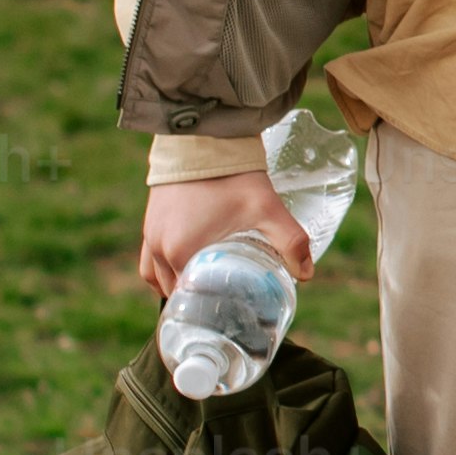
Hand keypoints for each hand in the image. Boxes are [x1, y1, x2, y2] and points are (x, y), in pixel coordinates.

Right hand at [133, 171, 309, 302]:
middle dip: (194, 301)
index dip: (205, 312)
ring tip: (205, 289)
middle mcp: (159, 248)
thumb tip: (307, 274)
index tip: (224, 316)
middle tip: (222, 305)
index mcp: (181, 253)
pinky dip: (162, 269)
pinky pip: (148, 260)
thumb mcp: (267, 209)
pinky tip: (186, 266)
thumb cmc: (232, 176)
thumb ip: (291, 241)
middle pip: (173, 292)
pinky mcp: (149, 221)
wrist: (204, 138)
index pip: (187, 301)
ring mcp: (150, 235)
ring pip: (156, 278)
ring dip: (177, 286)